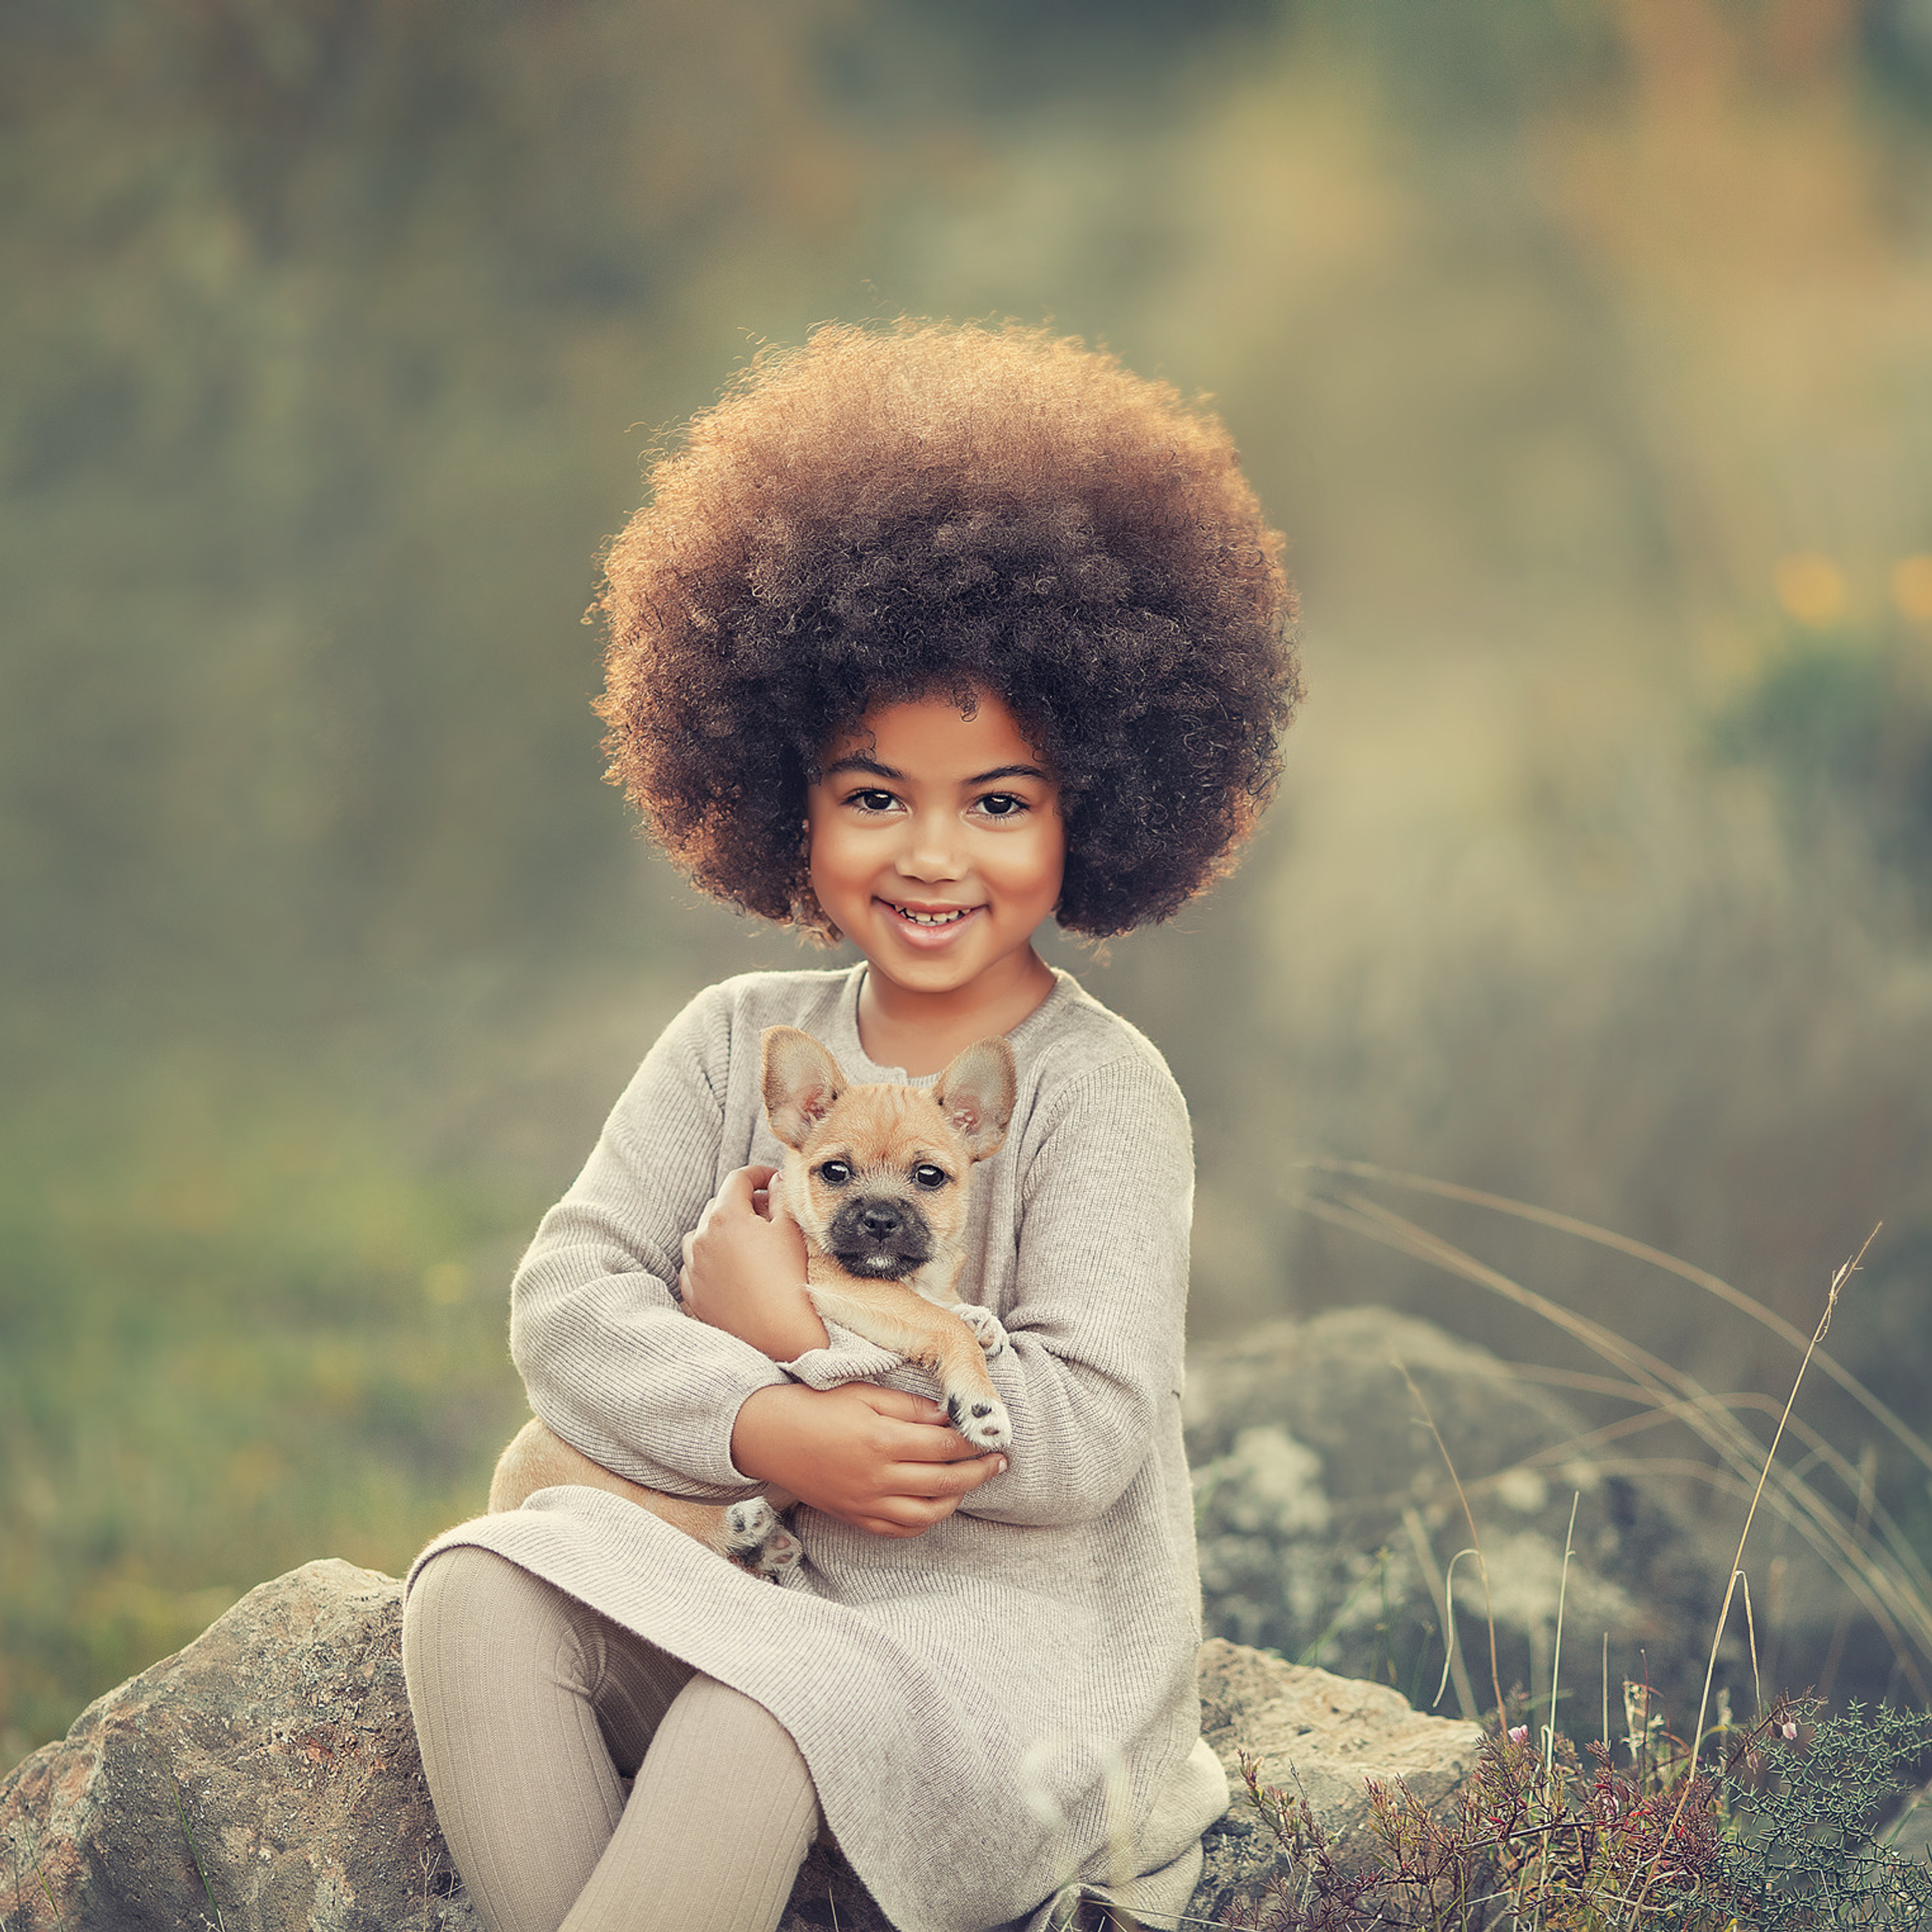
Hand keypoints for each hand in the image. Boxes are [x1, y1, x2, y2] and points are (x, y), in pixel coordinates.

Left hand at [678, 1166, 826, 1360]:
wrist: (780, 1335)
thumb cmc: (789, 1280)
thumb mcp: (790, 1230)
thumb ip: (781, 1197)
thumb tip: (776, 1181)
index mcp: (726, 1216)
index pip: (738, 1179)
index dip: (758, 1174)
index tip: (773, 1180)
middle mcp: (701, 1238)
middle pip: (717, 1205)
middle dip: (741, 1202)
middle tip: (767, 1212)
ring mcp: (693, 1268)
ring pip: (700, 1235)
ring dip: (720, 1231)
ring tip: (745, 1241)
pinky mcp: (693, 1294)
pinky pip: (694, 1267)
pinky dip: (708, 1260)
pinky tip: (730, 1268)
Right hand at [730, 1383, 1006, 1536]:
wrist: (769, 1436)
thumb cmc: (817, 1406)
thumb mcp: (864, 1394)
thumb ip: (909, 1408)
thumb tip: (947, 1419)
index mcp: (882, 1441)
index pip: (944, 1447)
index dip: (973, 1444)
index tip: (992, 1436)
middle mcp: (877, 1478)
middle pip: (944, 1482)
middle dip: (978, 1473)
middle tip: (999, 1462)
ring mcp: (865, 1504)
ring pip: (926, 1514)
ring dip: (956, 1499)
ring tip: (971, 1482)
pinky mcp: (855, 1517)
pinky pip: (899, 1530)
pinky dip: (924, 1521)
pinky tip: (937, 1504)